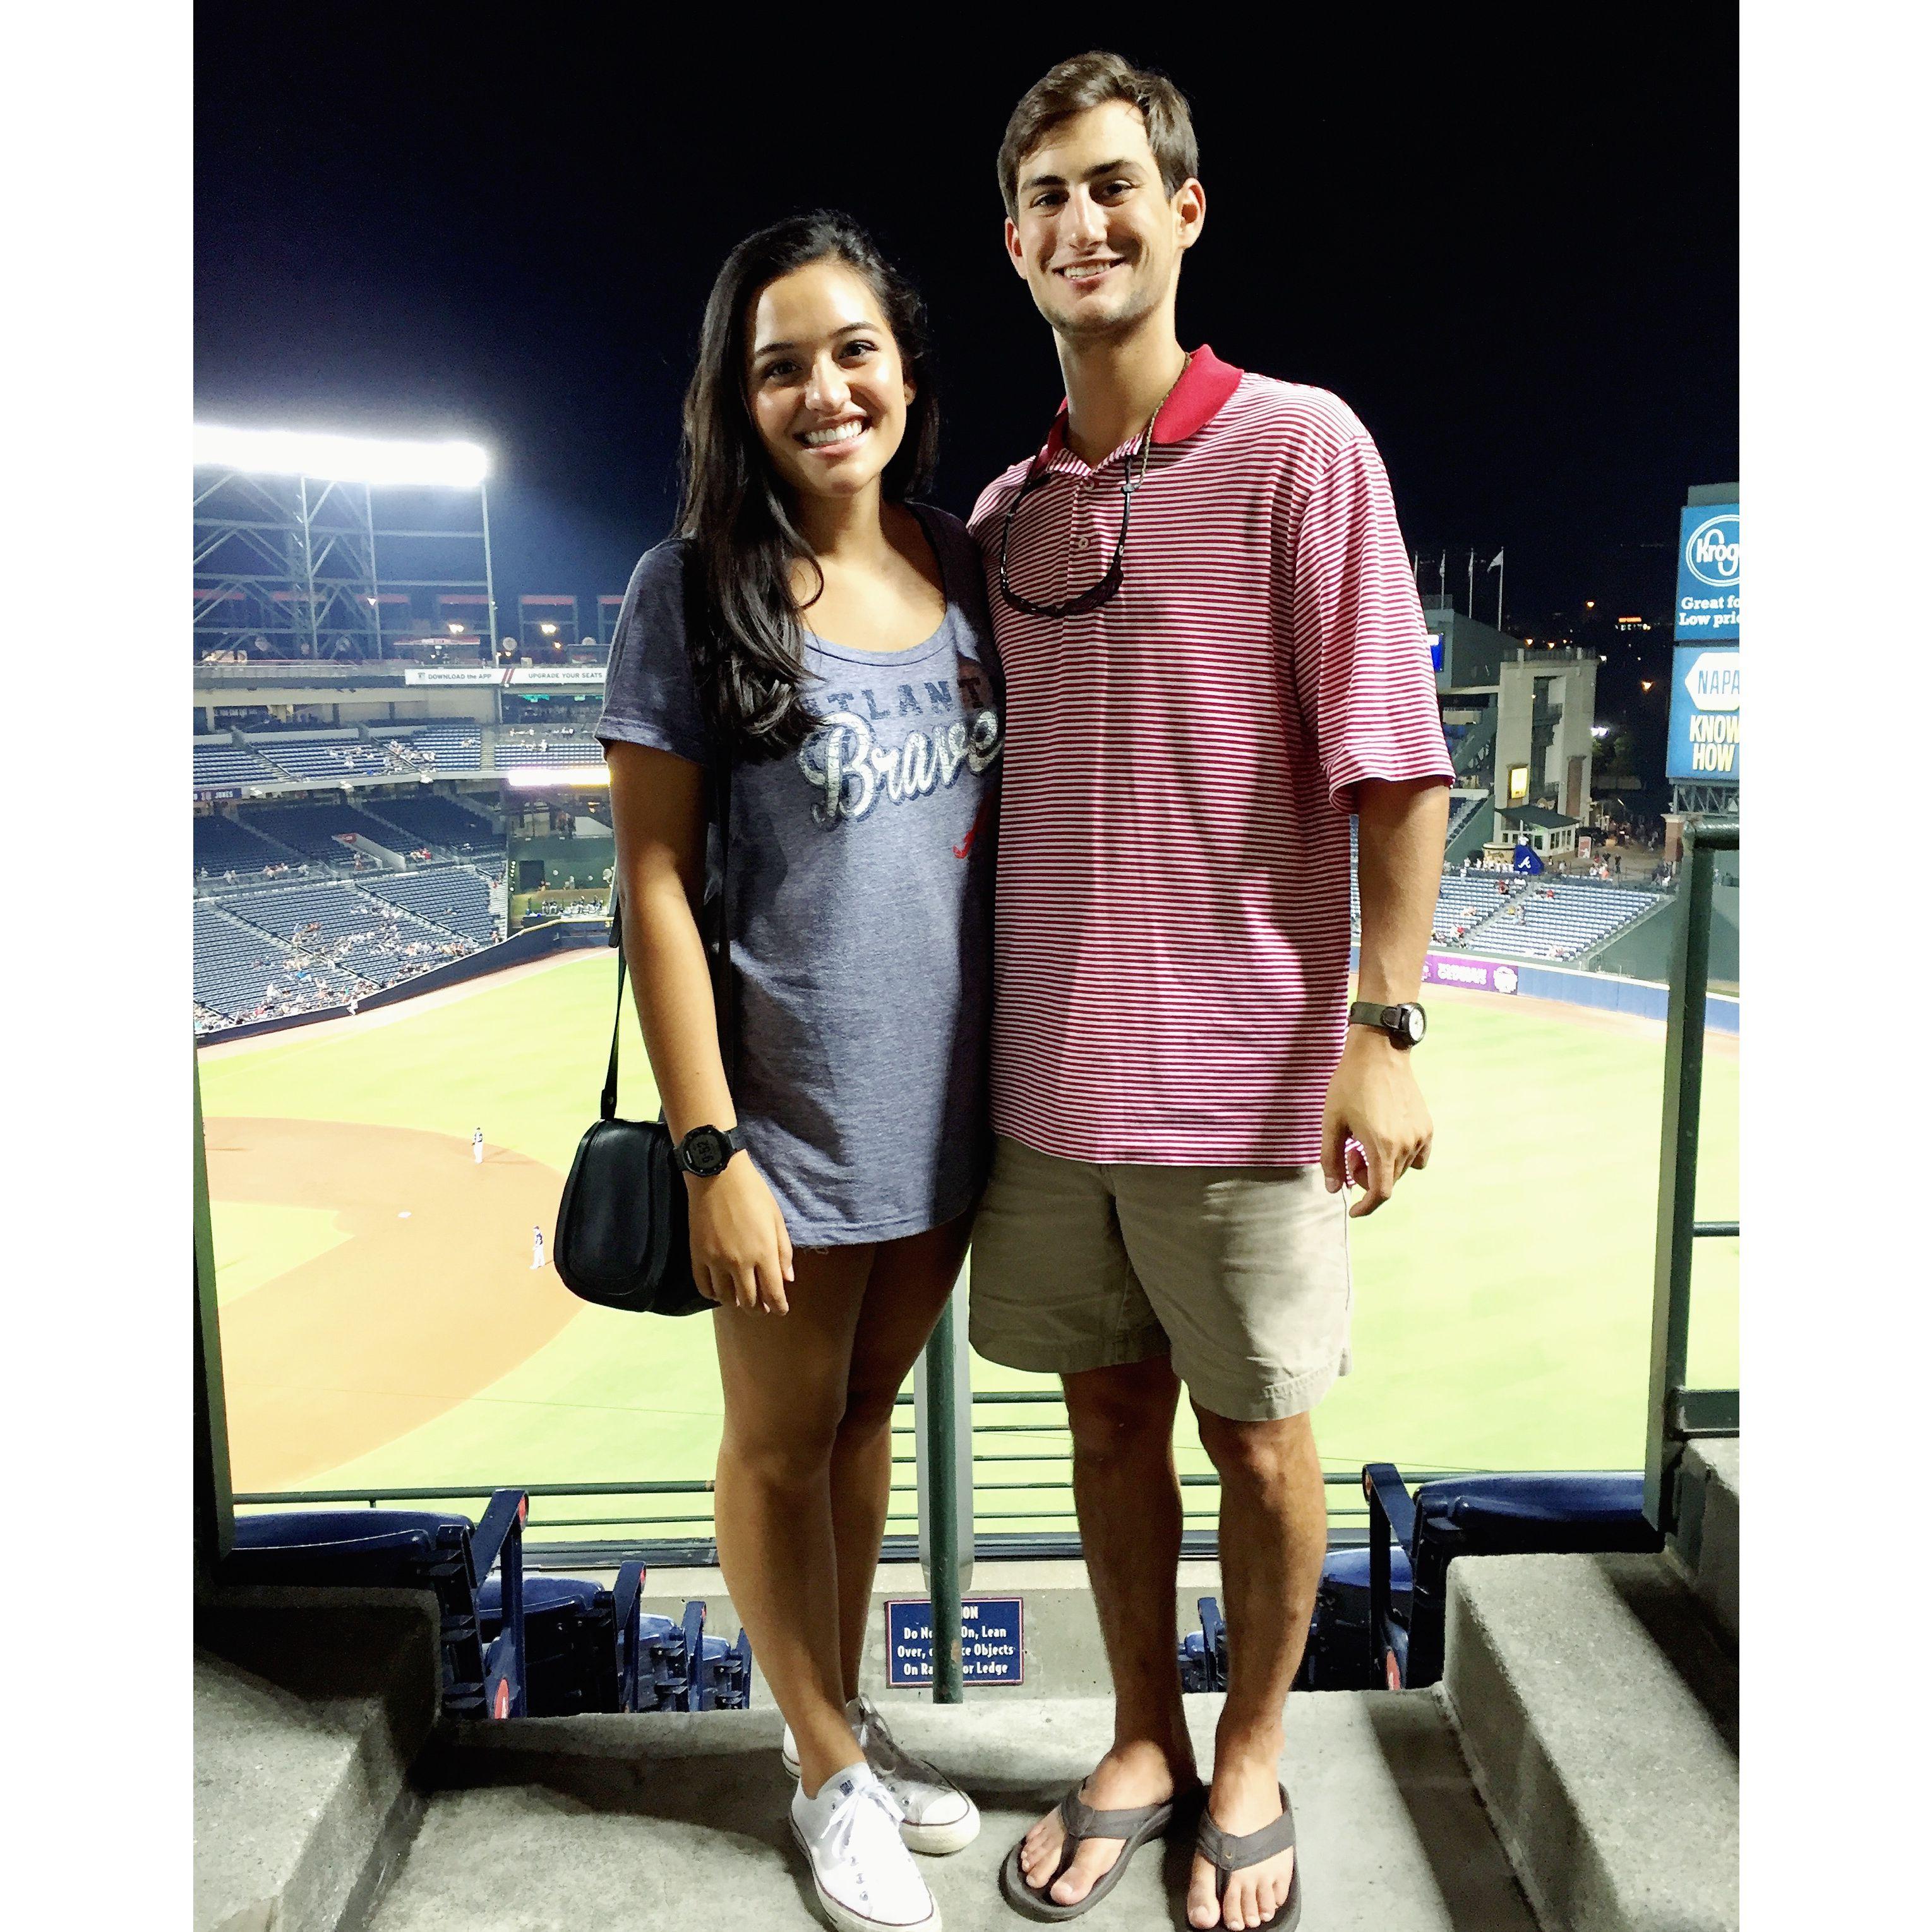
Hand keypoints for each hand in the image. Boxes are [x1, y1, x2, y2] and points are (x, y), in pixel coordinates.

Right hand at [686, 1157, 794, 1312]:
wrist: (718, 1175)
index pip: (773, 1293)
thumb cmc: (754, 1193)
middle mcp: (740, 1263)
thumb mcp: (777, 1219)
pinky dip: (712, 1295)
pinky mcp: (698, 1256)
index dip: (778, 1306)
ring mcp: (716, 1261)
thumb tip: (787, 1279)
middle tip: (762, 1309)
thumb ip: (783, 1251)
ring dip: (736, 1303)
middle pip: (749, 1300)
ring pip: (725, 1297)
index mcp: (764, 1253)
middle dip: (758, 1309)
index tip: (781, 1311)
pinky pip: (703, 1286)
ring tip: (741, 1301)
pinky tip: (719, 1293)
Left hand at [1321, 1029, 1433, 1217]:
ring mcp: (1420, 1136)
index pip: (1380, 1193)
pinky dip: (1401, 1158)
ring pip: (1402, 1169)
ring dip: (1382, 1165)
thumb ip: (1331, 1159)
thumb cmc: (1350, 1085)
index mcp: (1381, 1146)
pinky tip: (1387, 1139)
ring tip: (1364, 1140)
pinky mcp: (1427, 1126)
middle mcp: (1406, 1144)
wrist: (1379, 1053)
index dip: (1366, 1206)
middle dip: (1366, 1176)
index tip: (1354, 1209)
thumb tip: (1334, 1189)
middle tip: (1350, 1152)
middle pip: (1389, 1180)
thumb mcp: (1332, 1122)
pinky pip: (1418, 1157)